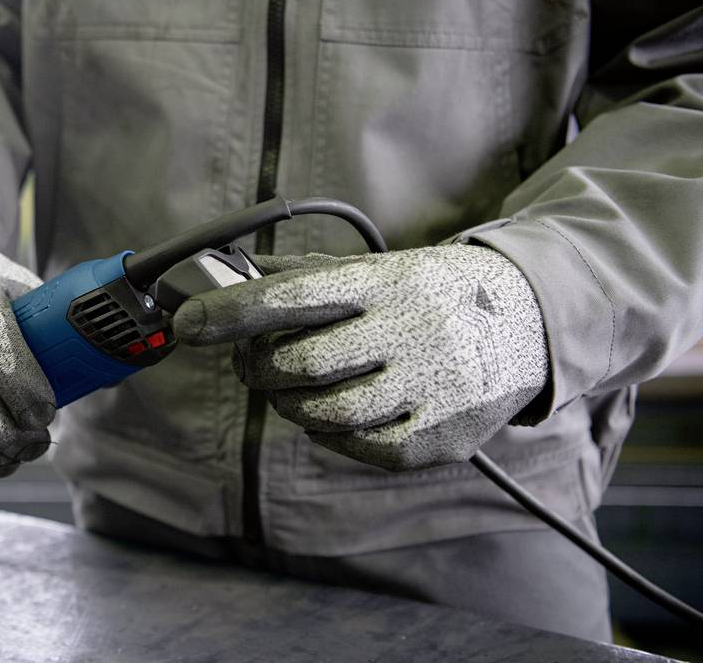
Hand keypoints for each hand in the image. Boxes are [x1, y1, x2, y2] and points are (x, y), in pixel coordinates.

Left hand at [172, 245, 548, 470]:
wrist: (528, 319)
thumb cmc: (427, 293)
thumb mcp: (375, 268)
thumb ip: (303, 277)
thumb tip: (226, 274)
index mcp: (386, 282)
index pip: (295, 296)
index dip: (234, 312)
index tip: (187, 324)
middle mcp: (411, 331)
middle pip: (301, 364)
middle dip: (260, 368)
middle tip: (253, 364)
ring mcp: (432, 387)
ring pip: (326, 413)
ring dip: (290, 404)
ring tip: (293, 390)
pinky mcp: (442, 435)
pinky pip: (361, 448)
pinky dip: (332, 434)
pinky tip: (336, 414)